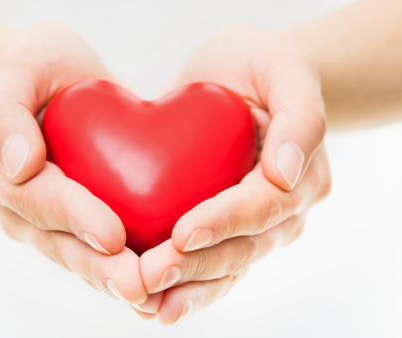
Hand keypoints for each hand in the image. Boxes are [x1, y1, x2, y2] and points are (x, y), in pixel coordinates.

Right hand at [0, 23, 146, 305]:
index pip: (40, 200)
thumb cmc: (33, 69)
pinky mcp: (71, 222)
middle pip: (59, 242)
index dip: (76, 219)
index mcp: (0, 170)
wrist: (46, 82)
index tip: (113, 237)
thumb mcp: (15, 70)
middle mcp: (19, 205)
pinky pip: (93, 250)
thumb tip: (19, 165)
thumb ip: (4, 113)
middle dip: (99, 267)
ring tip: (150, 296)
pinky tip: (152, 288)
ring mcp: (43, 219)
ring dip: (112, 280)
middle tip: (139, 286)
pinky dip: (119, 271)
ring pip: (77, 256)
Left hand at [139, 24, 331, 323]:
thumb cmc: (260, 65)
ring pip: (225, 268)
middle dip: (196, 266)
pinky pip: (210, 265)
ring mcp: (254, 225)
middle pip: (242, 248)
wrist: (239, 77)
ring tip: (147, 303)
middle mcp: (281, 209)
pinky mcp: (225, 228)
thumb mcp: (284, 68)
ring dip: (186, 288)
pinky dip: (185, 288)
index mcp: (300, 174)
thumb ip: (300, 115)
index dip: (224, 223)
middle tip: (149, 277)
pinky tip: (155, 306)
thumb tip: (288, 171)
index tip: (182, 235)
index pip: (262, 206)